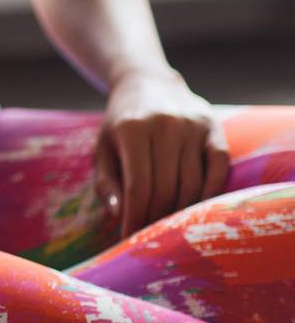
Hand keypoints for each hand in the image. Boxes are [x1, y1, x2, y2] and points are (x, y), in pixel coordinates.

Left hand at [94, 69, 229, 236]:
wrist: (146, 82)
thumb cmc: (120, 123)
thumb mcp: (103, 148)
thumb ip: (106, 183)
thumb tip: (120, 215)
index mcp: (132, 128)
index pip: (139, 186)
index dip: (136, 218)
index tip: (130, 240)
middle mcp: (165, 124)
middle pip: (167, 188)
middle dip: (157, 220)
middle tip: (151, 239)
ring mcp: (193, 125)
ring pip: (193, 183)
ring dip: (182, 212)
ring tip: (169, 228)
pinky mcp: (214, 128)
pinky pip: (219, 170)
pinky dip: (210, 195)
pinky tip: (196, 209)